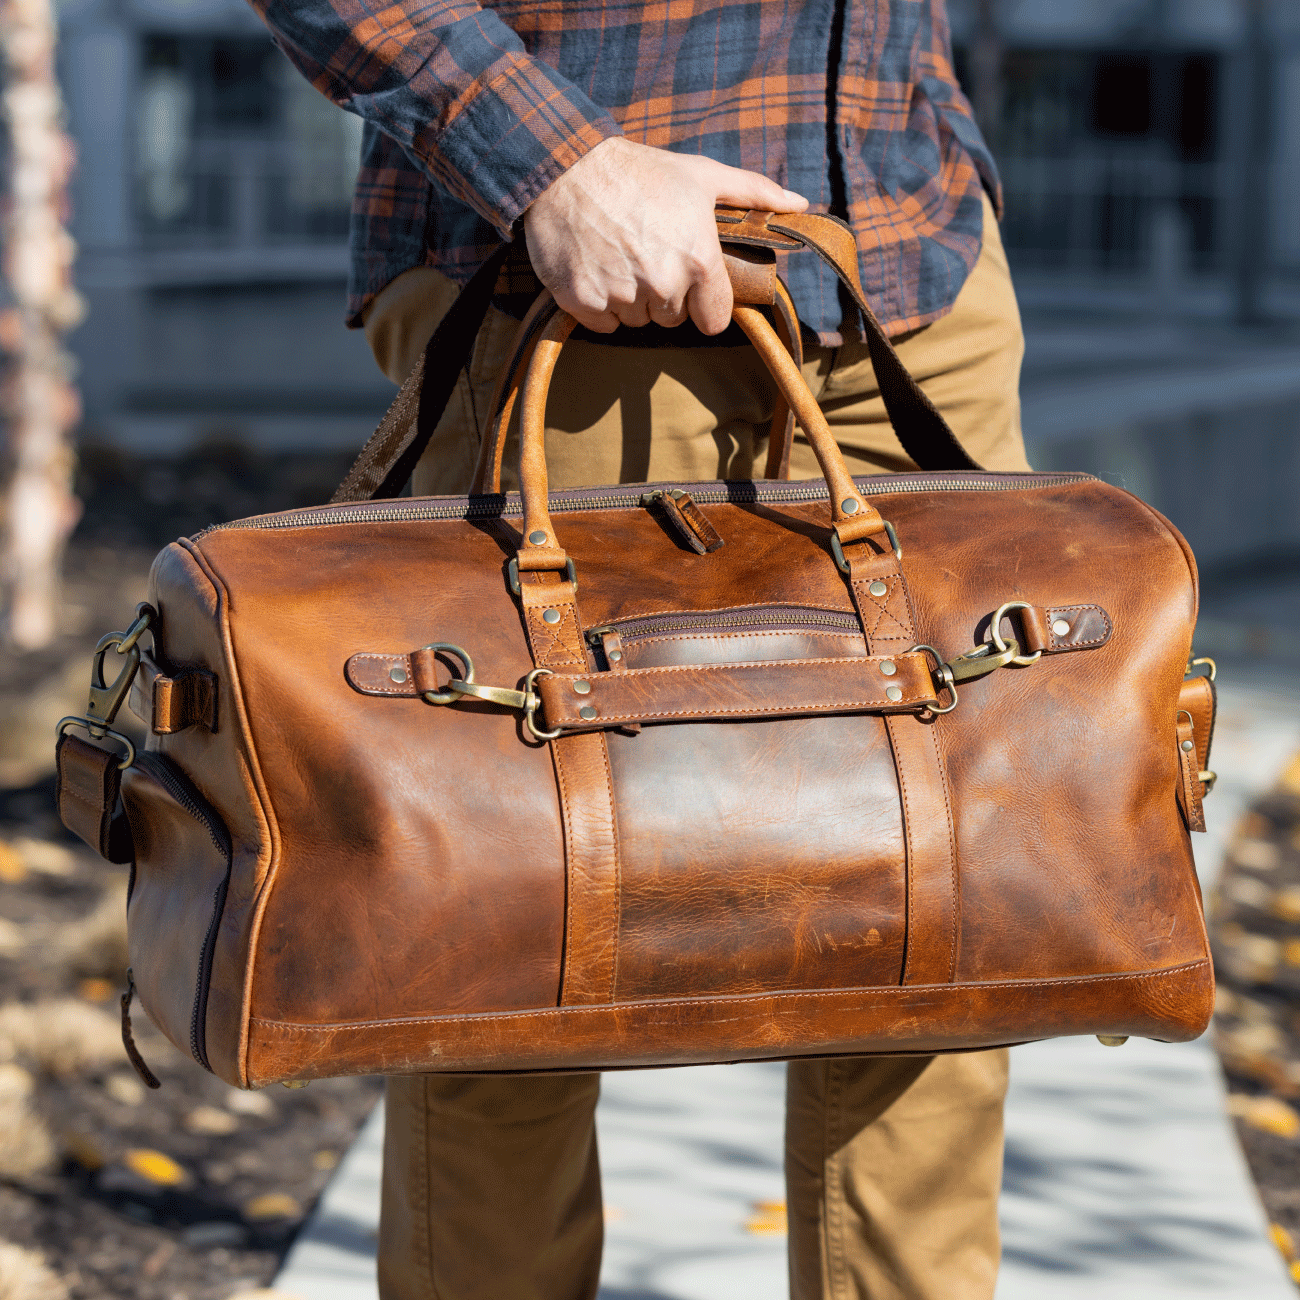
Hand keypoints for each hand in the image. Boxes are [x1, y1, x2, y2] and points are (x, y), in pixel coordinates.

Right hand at [523, 137, 806, 335]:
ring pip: (636, 322)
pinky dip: (598, 304)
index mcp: (698, 259)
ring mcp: (621, 295)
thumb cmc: (640, 170)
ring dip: (630, 300)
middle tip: (644, 253)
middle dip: (662, 294)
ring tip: (617, 255)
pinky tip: (594, 267)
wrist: (566, 165)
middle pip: (671, 319)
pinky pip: (602, 324)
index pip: (713, 320)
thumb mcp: (701, 175)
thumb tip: (800, 203)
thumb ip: (754, 192)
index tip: (687, 282)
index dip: (701, 303)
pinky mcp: (584, 302)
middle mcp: (663, 283)